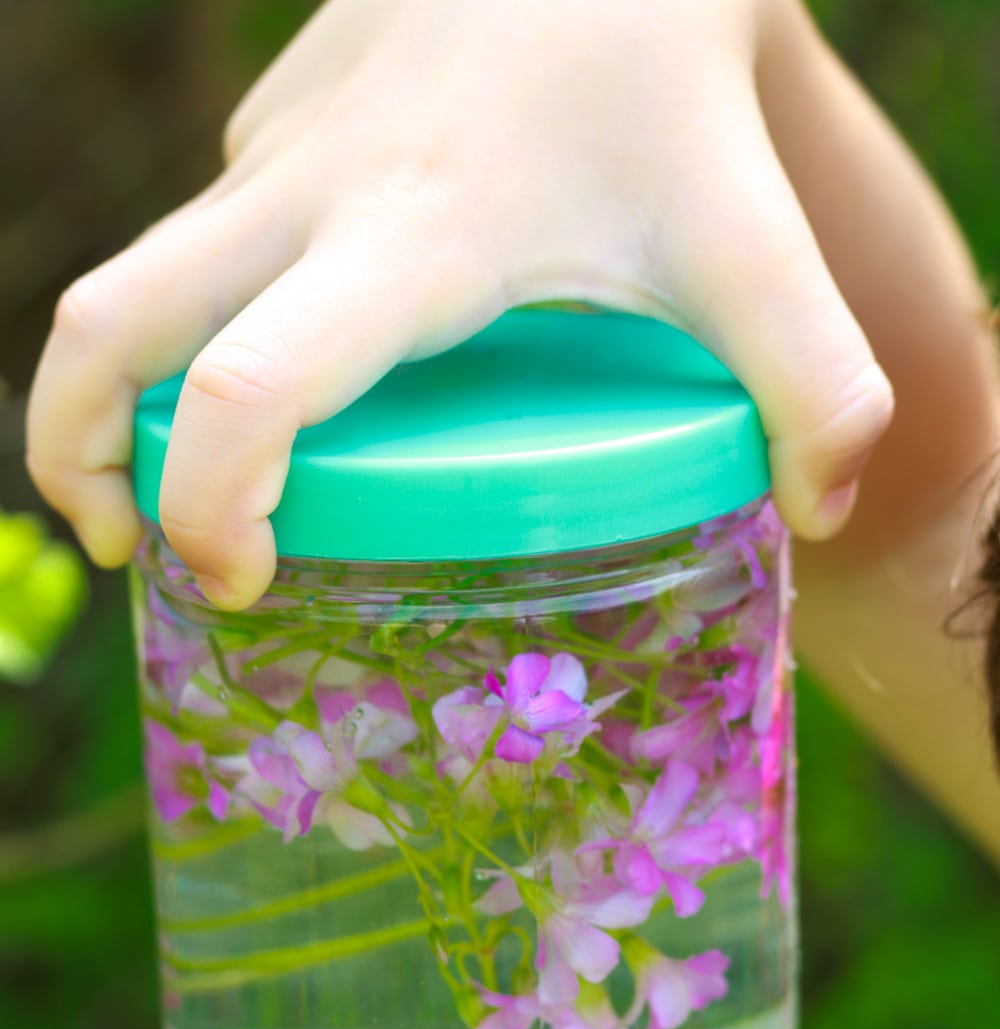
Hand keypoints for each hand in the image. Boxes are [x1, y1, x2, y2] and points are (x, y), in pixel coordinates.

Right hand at [26, 0, 893, 608]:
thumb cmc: (664, 77)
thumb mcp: (749, 235)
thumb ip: (812, 378)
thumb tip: (819, 512)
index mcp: (402, 240)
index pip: (247, 387)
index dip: (208, 505)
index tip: (235, 581)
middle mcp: (303, 195)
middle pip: (106, 328)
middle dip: (75, 453)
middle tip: (125, 549)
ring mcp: (272, 153)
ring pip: (133, 281)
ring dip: (113, 394)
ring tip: (183, 483)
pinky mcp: (273, 130)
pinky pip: (205, 245)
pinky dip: (196, 327)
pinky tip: (283, 366)